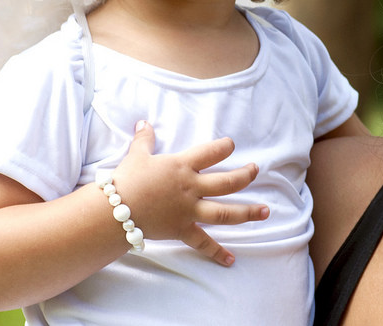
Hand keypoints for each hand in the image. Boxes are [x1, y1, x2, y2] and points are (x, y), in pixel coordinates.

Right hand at [111, 120, 268, 265]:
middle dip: (245, 176)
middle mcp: (192, 188)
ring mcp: (190, 211)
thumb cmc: (127, 180)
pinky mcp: (183, 230)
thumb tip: (144, 122)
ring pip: (225, 212)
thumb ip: (144, 139)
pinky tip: (231, 260)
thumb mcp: (136, 155)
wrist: (116, 210)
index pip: (211, 153)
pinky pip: (203, 243)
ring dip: (247, 212)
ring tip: (265, 211)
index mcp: (182, 167)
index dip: (224, 148)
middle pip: (227, 182)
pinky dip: (217, 252)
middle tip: (255, 171)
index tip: (232, 145)